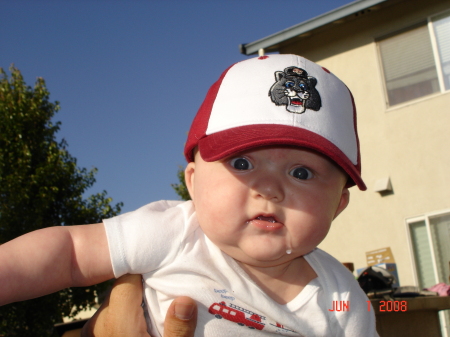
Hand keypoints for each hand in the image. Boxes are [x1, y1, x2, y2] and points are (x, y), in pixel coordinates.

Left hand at [81, 274, 196, 336]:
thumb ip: (178, 331)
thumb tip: (185, 301)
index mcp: (118, 326)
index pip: (127, 281)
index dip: (146, 272)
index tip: (164, 269)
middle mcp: (99, 325)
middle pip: (120, 289)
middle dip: (142, 288)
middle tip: (165, 289)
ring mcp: (91, 332)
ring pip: (114, 301)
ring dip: (132, 302)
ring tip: (153, 307)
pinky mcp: (91, 336)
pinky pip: (109, 315)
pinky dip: (123, 314)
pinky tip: (139, 322)